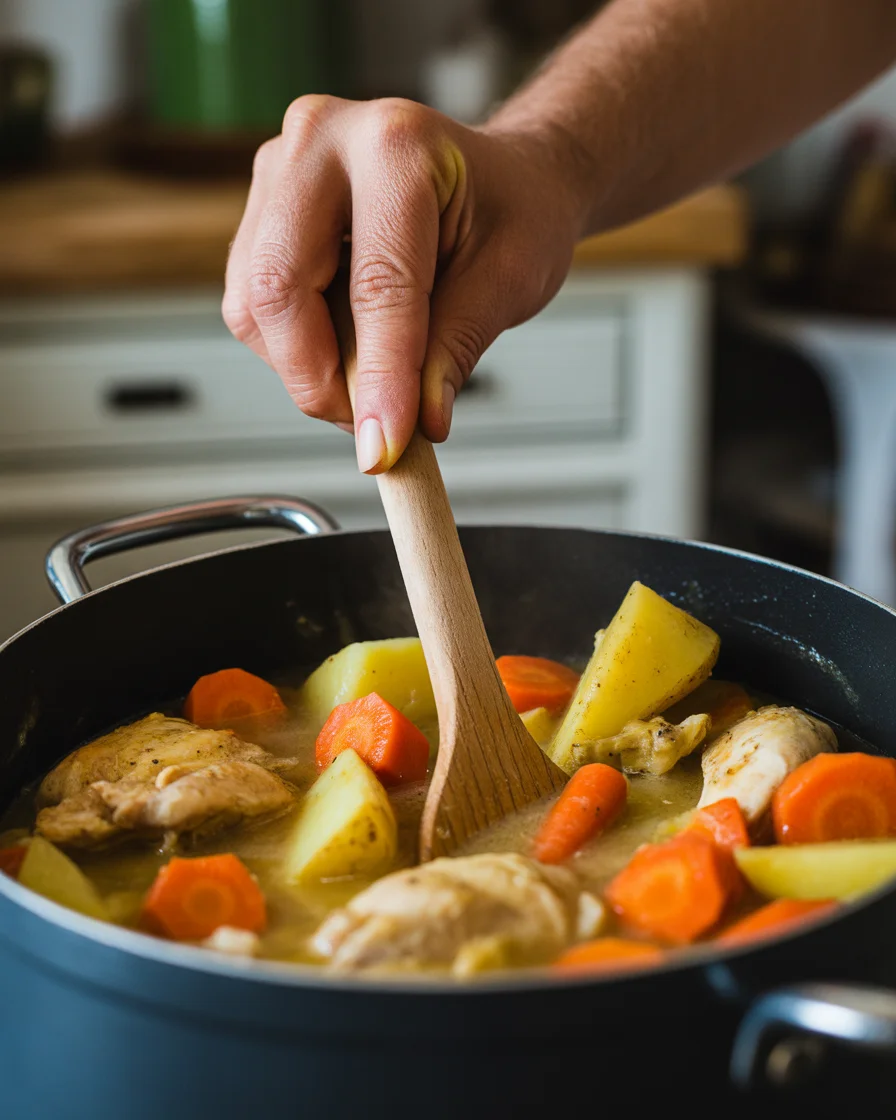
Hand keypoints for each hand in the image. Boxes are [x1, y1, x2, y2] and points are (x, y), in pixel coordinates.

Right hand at [223, 95, 587, 472]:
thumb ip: (455, 351)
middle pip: (278, 288)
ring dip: (304, 368)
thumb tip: (411, 426)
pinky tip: (343, 345)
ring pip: (253, 305)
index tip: (384, 445)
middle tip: (368, 425)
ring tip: (369, 381)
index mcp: (397, 145)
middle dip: (317, 379)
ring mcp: (279, 169)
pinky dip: (293, 348)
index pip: (376, 285)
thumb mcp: (509, 279)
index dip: (378, 377)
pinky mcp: (261, 207)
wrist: (501, 175)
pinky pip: (250, 304)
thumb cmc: (513, 210)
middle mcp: (321, 140)